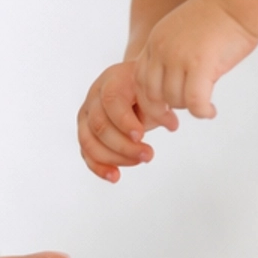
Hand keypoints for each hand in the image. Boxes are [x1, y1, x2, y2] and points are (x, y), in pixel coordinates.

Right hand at [78, 59, 177, 183]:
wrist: (133, 85)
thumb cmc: (143, 89)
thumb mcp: (154, 94)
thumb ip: (160, 108)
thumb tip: (171, 124)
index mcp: (112, 81)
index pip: (111, 101)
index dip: (124, 121)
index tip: (141, 136)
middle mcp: (94, 97)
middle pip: (99, 125)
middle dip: (124, 145)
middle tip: (148, 154)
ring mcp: (87, 115)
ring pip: (89, 141)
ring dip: (113, 158)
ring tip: (138, 161)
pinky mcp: (85, 131)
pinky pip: (86, 152)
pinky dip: (98, 167)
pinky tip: (115, 176)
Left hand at [132, 0, 257, 122]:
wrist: (240, 1)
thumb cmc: (221, 16)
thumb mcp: (184, 32)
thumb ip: (173, 55)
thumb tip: (175, 84)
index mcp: (156, 40)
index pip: (139, 79)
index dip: (149, 99)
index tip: (164, 109)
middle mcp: (161, 49)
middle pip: (153, 93)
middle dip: (166, 110)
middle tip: (180, 118)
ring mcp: (179, 57)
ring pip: (174, 100)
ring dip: (189, 108)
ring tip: (203, 107)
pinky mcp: (200, 65)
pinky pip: (195, 102)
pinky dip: (202, 112)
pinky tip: (211, 111)